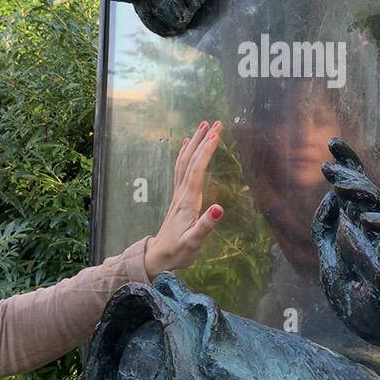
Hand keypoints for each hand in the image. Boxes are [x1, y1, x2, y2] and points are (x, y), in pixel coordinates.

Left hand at [144, 121, 223, 276]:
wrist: (159, 257)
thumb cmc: (178, 251)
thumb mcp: (194, 242)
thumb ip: (206, 225)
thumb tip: (220, 208)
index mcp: (188, 202)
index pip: (197, 171)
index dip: (207, 151)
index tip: (217, 134)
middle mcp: (182, 193)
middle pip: (191, 160)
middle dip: (203, 140)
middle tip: (215, 122)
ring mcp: (179, 194)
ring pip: (185, 161)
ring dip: (194, 142)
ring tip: (203, 125)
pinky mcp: (179, 197)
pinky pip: (181, 169)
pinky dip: (185, 153)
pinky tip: (187, 144)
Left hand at [312, 138, 379, 346]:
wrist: (370, 325)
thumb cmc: (351, 290)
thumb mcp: (327, 255)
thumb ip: (324, 226)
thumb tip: (330, 195)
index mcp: (358, 224)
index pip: (355, 188)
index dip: (349, 163)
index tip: (333, 142)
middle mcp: (375, 229)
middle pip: (367, 192)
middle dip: (349, 174)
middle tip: (327, 166)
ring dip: (360, 192)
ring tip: (339, 183)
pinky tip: (365, 218)